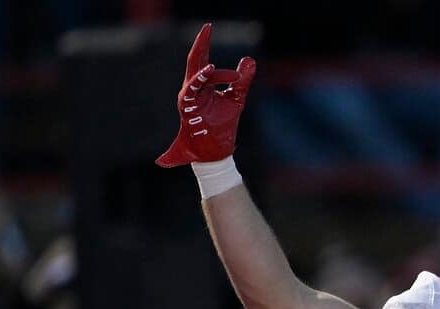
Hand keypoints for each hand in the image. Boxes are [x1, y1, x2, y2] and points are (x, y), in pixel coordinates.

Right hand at [156, 24, 255, 166]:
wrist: (216, 151)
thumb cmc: (223, 126)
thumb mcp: (237, 99)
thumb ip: (242, 81)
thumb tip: (249, 59)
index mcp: (202, 86)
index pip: (203, 61)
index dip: (207, 45)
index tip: (221, 44)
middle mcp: (193, 89)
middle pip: (195, 61)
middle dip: (201, 43)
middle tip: (207, 27)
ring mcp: (189, 98)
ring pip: (195, 73)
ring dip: (203, 60)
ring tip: (209, 44)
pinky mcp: (189, 108)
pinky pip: (193, 89)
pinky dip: (201, 78)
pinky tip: (210, 69)